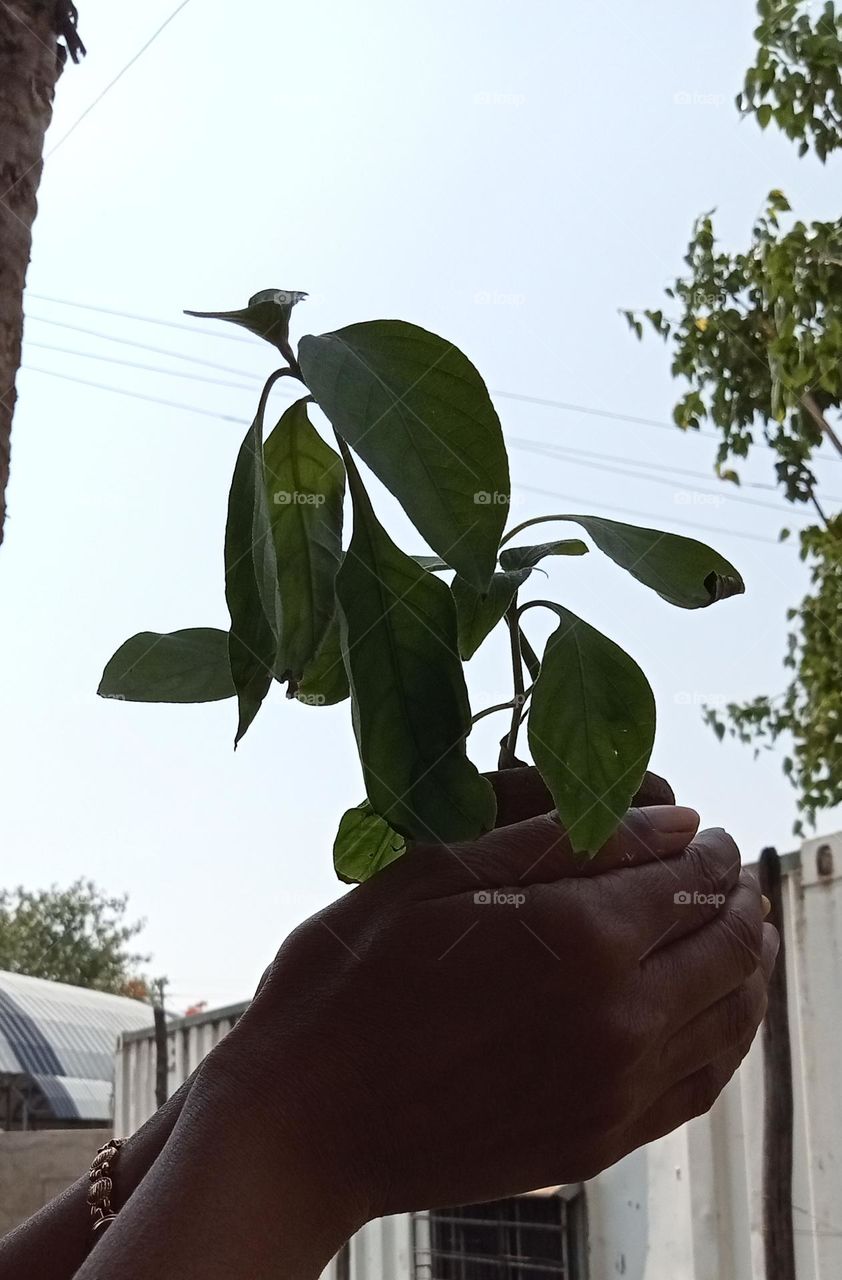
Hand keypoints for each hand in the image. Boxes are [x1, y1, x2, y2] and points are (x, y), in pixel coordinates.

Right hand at [211, 789, 776, 1224]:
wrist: (300, 1123)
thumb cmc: (348, 977)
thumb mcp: (438, 873)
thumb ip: (560, 839)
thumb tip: (674, 821)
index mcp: (578, 937)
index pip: (688, 879)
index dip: (708, 848)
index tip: (707, 835)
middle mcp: (617, 1019)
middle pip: (728, 946)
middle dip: (737, 898)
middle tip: (728, 873)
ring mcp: (612, 1092)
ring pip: (730, 1019)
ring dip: (746, 965)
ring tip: (735, 934)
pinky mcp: (597, 1143)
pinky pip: (699, 1086)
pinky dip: (725, 1037)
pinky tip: (710, 1013)